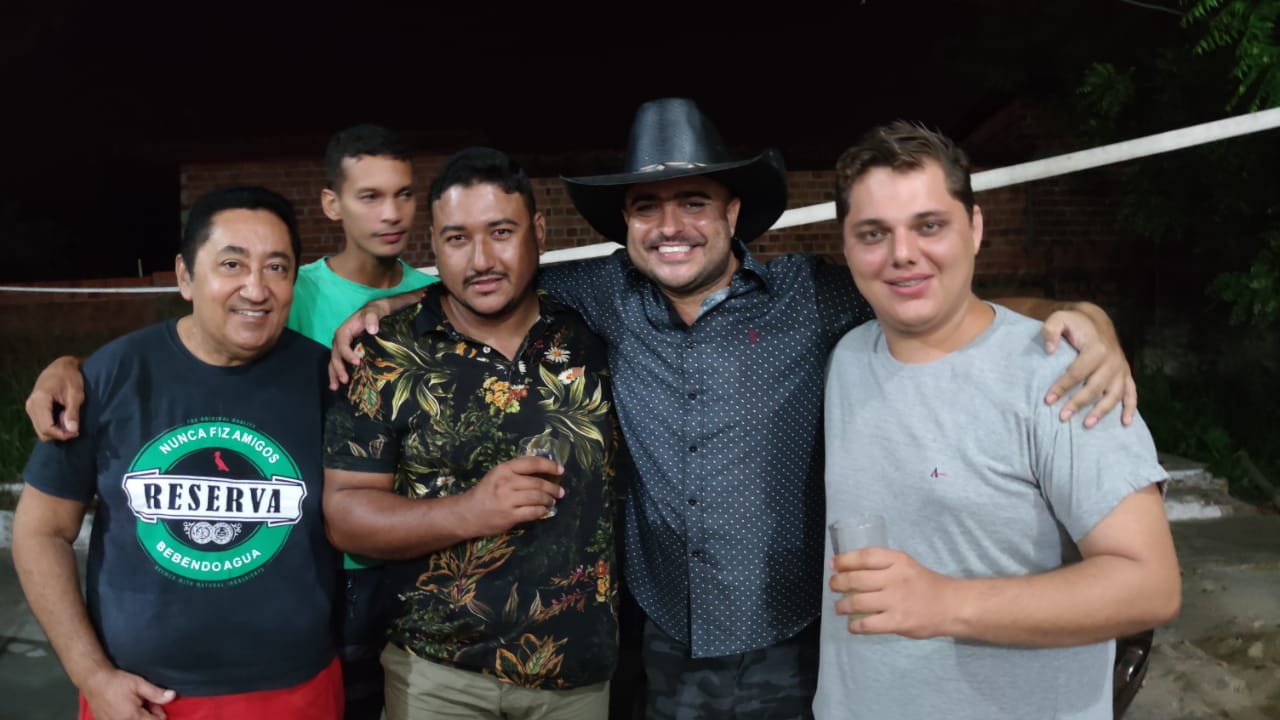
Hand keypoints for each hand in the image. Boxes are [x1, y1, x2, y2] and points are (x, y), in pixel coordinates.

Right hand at [25, 355, 83, 440]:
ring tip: (69, 419)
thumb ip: (73, 413)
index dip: (62, 435)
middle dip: (59, 434)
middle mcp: (31, 405)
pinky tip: (63, 417)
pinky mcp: (33, 409)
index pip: (46, 428)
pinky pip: (42, 424)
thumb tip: (72, 431)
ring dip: (57, 430)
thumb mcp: (76, 394)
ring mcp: (30, 408)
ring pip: (41, 430)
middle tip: (74, 426)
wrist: (61, 367)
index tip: (76, 433)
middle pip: (42, 432)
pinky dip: (53, 425)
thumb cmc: (70, 377)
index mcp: (39, 400)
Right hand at [81, 666, 175, 719]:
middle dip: (149, 715)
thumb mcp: (139, 684)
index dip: (159, 714)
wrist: (94, 681)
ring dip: (137, 716)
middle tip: (145, 702)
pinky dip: (127, 717)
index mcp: (132, 717)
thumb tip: (172, 696)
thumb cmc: (116, 682)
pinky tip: (125, 709)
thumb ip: (156, 693)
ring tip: (134, 705)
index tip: (156, 705)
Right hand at [328, 299, 392, 389]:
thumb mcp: (373, 312)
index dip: (347, 354)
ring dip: (334, 375)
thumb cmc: (373, 313)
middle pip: (335, 356)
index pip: (342, 344)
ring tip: (335, 387)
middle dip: (338, 368)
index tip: (356, 362)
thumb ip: (372, 319)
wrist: (374, 313)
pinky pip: (340, 364)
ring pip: (334, 362)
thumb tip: (372, 330)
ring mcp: (342, 348)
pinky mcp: (346, 353)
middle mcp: (339, 341)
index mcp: (344, 331)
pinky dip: (337, 374)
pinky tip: (337, 386)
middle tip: (345, 380)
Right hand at [458, 456, 564, 534]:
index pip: (532, 463)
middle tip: (560, 492)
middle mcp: (507, 482)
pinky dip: (542, 511)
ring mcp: (508, 500)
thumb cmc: (485, 492)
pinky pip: (533, 512)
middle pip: (538, 483)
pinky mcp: (510, 516)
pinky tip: (544, 510)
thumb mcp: (497, 475)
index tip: (561, 470)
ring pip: (538, 497)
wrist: (468, 513)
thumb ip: (516, 471)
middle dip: (553, 488)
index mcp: (504, 469)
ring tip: (552, 501)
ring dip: (549, 500)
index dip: (549, 465)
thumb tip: (542, 471)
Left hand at [830, 547, 953, 639]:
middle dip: (838, 583)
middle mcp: (895, 578)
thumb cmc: (926, 584)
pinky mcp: (898, 622)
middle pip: (856, 579)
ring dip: (842, 606)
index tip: (833, 565)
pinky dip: (855, 626)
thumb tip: (851, 568)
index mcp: (897, 560)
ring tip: (839, 608)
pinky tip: (852, 626)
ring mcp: (896, 601)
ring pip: (857, 602)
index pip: (864, 556)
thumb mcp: (906, 565)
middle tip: (833, 586)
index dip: (844, 560)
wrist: (952, 606)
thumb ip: (883, 565)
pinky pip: (868, 625)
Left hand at [1039, 304, 1137, 427]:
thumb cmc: (1075, 322)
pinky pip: (1132, 392)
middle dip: (1078, 403)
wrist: (1096, 320)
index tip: (1048, 400)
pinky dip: (1131, 408)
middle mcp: (1112, 360)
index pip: (1077, 373)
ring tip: (1087, 425)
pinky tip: (1126, 423)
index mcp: (1097, 348)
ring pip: (1114, 394)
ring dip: (1102, 411)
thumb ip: (1050, 330)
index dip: (1061, 387)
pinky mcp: (1126, 373)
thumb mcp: (1059, 318)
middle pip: (1095, 387)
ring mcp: (1121, 368)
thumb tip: (1049, 350)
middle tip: (1062, 417)